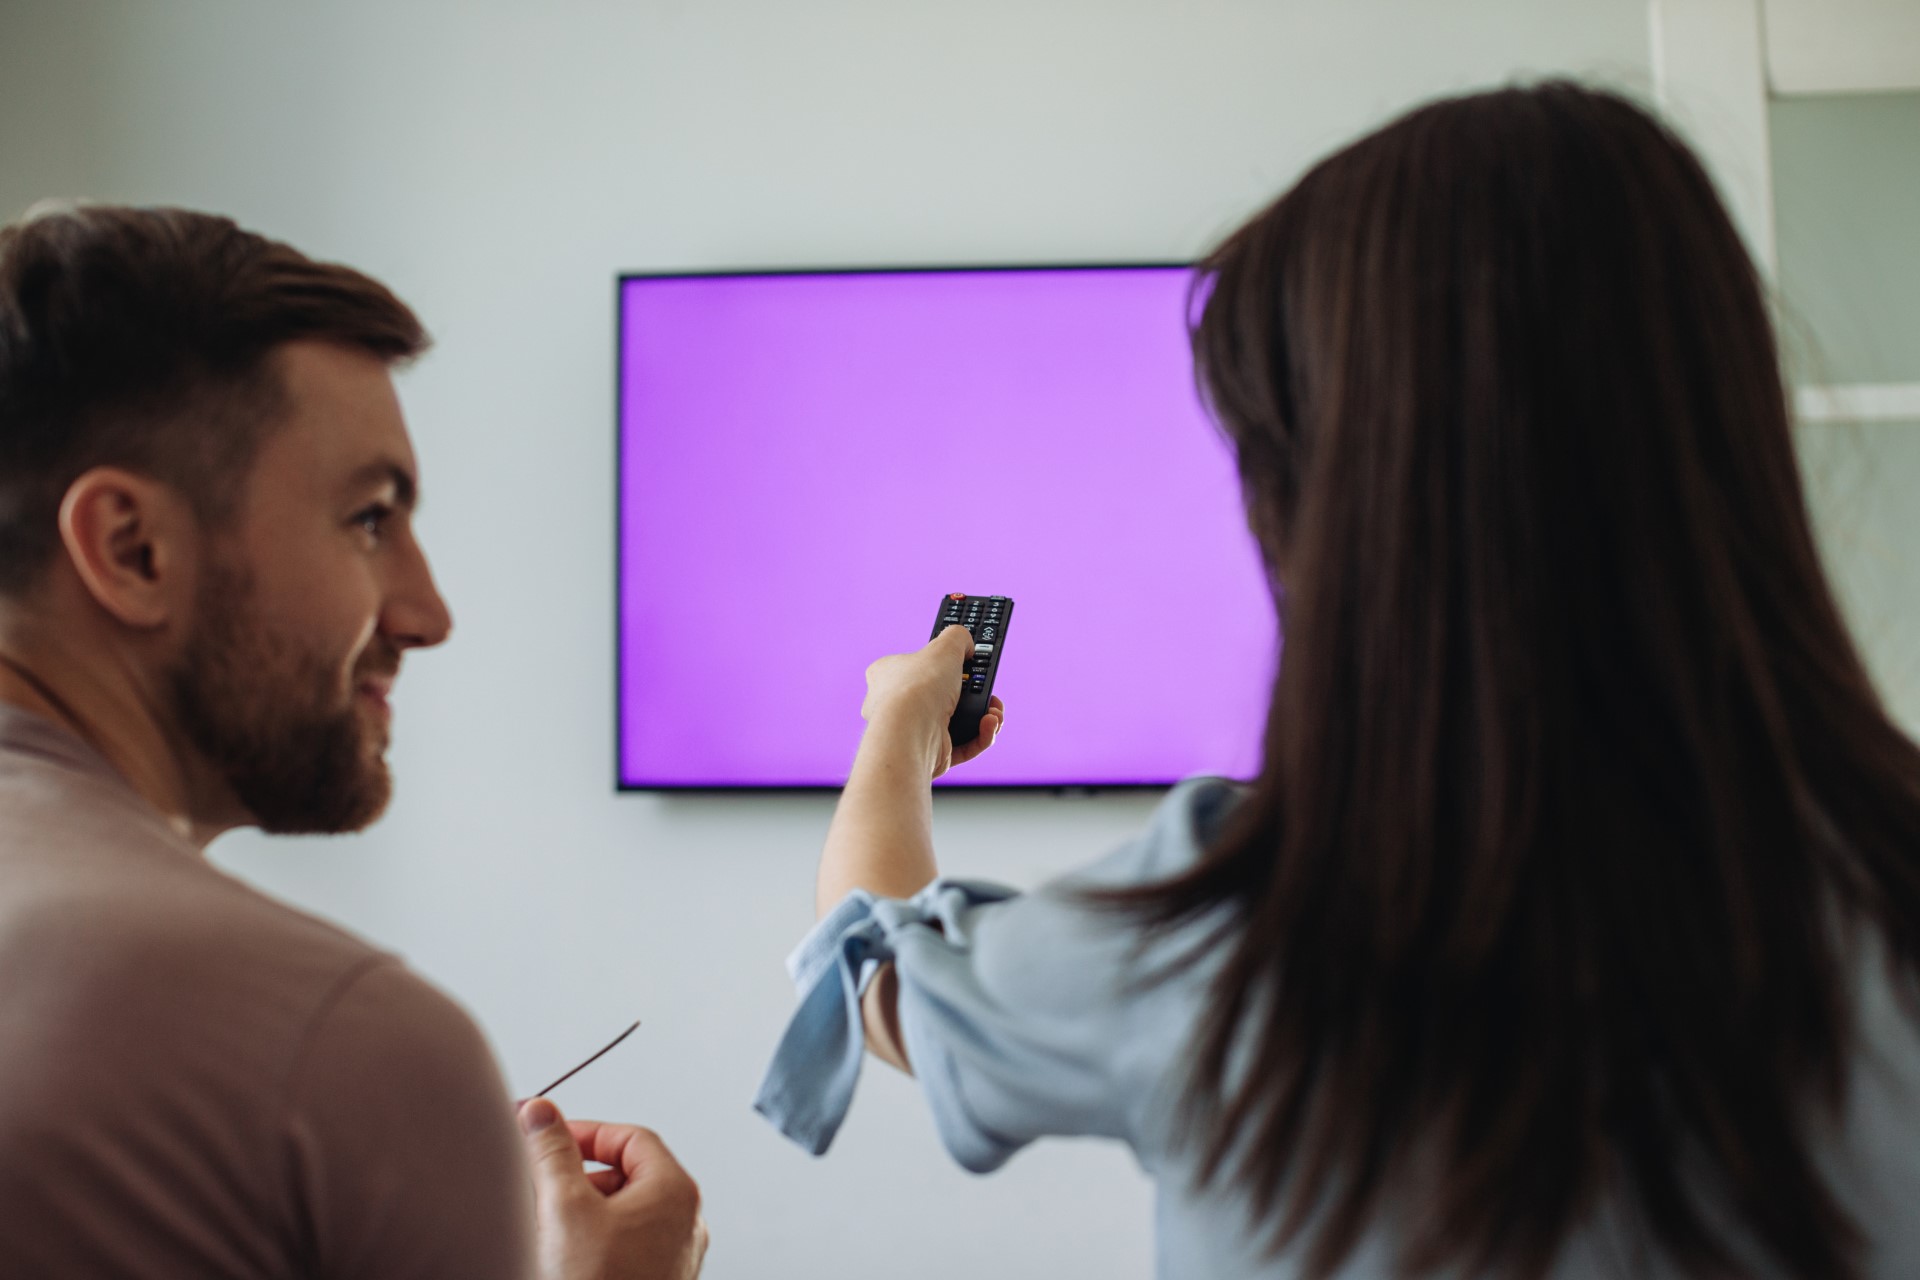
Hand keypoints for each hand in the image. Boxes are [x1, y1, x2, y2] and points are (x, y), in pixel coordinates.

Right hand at [520, 1098, 707, 1279]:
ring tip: (543, 1224)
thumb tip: (541, 1112)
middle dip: (577, 1175)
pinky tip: (558, 1254)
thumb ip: (553, 1151)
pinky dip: (590, 1240)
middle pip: (626, 1175)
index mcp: (676, 1193)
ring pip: (621, 1214)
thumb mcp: (565, 1207)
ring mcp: (672, 1259)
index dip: (586, 1132)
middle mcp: (684, 1224)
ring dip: (580, 1210)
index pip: (632, 1138)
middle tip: (538, 1182)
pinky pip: (622, 1246)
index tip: (548, 1138)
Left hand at [860, 624, 1005, 778]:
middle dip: (973, 692)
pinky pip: (962, 745)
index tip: (967, 661)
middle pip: (942, 695)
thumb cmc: (918, 687)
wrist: (909, 733)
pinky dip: (980, 735)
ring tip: (994, 710)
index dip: (942, 662)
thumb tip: (966, 643)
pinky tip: (990, 723)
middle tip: (988, 687)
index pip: (914, 664)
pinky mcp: (930, 755)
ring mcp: (913, 733)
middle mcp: (896, 705)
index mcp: (888, 676)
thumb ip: (958, 637)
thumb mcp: (944, 646)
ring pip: (957, 722)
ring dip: (982, 714)